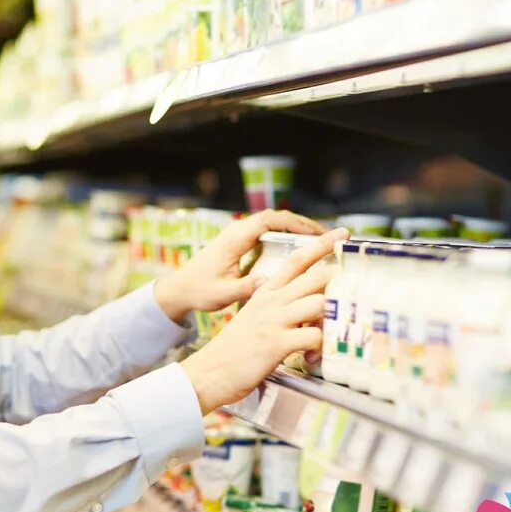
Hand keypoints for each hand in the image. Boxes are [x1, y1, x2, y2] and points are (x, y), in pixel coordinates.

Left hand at [154, 209, 327, 321]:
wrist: (180, 288)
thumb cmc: (199, 290)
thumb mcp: (222, 293)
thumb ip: (244, 288)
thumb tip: (268, 283)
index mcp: (234, 238)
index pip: (269, 220)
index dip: (295, 223)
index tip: (318, 232)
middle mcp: (238, 231)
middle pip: (277, 218)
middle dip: (304, 224)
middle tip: (330, 235)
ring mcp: (240, 235)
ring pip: (274, 224)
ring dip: (298, 229)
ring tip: (323, 241)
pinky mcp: (242, 243)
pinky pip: (269, 232)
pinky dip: (288, 236)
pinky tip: (304, 250)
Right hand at [179, 228, 347, 413]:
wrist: (210, 371)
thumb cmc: (235, 348)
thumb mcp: (254, 317)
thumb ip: (277, 306)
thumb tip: (306, 304)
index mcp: (266, 293)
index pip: (297, 259)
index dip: (321, 245)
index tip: (342, 234)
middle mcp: (271, 302)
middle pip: (314, 277)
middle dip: (339, 278)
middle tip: (356, 286)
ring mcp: (274, 321)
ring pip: (318, 303)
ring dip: (331, 318)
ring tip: (332, 332)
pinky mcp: (276, 343)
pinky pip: (313, 337)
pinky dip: (321, 347)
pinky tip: (315, 356)